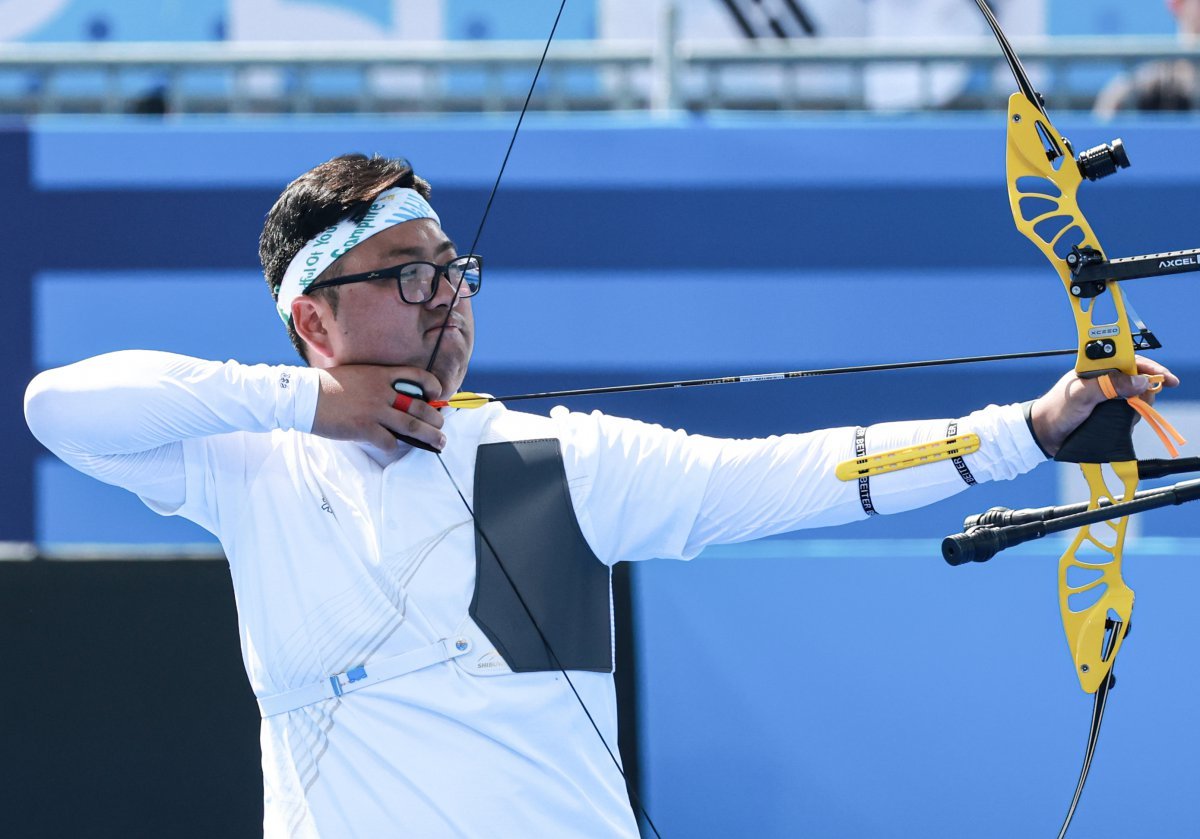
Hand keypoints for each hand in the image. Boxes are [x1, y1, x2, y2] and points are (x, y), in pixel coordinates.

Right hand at [312, 365, 445, 452]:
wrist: (304, 396)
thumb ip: (378, 383)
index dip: (433, 386)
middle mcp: (382, 392)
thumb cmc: (328, 386)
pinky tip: (393, 446)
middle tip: (441, 427)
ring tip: (439, 442)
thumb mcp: (358, 374)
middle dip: (436, 419)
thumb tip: (397, 400)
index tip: (438, 396)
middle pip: (421, 406)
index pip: (418, 376)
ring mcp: (375, 411)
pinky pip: (390, 442)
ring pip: (413, 426)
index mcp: (381, 375)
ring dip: (430, 436)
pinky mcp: (365, 429)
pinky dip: (395, 446)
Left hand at [1030, 356, 1179, 456]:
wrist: (1043, 434)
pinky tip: (1124, 423)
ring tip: (1130, 414)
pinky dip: (1131, 417)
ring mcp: (1106, 396)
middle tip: (1145, 403)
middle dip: (1146, 390)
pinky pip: (1128, 412)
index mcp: (1096, 368)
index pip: (1129, 360)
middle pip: (1137, 379)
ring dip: (1138, 406)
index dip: (1150, 367)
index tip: (1167, 379)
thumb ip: (1109, 386)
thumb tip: (1140, 381)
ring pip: (1135, 397)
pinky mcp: (1107, 412)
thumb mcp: (1082, 395)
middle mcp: (1103, 379)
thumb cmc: (1056, 410)